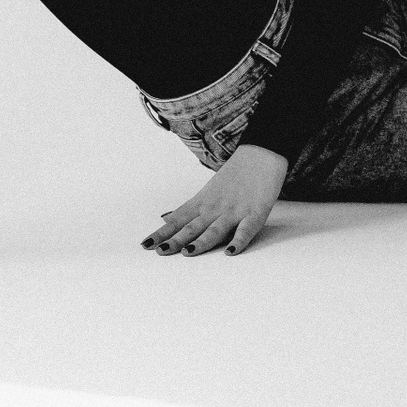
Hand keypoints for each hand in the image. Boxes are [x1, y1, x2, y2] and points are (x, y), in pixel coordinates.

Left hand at [143, 144, 287, 257]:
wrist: (260, 154)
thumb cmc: (235, 174)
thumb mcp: (207, 191)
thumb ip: (188, 209)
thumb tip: (166, 219)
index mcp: (202, 203)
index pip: (177, 221)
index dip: (162, 233)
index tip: (145, 245)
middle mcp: (215, 209)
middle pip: (192, 227)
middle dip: (175, 240)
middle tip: (160, 252)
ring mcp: (235, 211)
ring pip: (216, 229)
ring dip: (202, 241)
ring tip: (188, 252)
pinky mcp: (255, 212)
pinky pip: (246, 230)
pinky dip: (238, 241)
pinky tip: (230, 252)